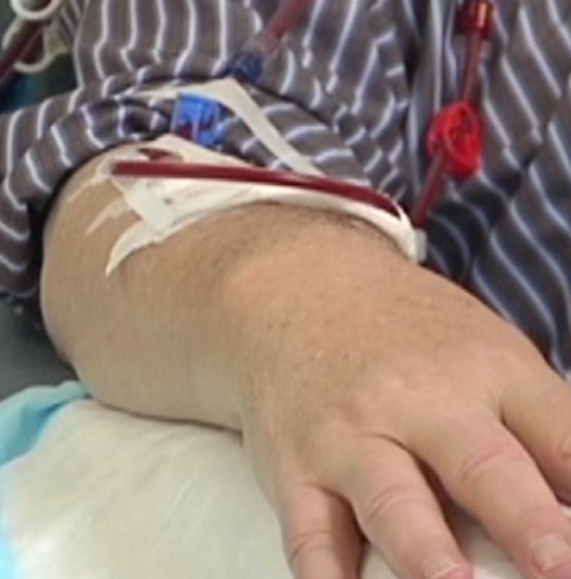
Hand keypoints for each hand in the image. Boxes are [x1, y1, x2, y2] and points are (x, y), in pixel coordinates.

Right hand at [233, 243, 570, 578]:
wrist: (294, 287)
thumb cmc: (410, 339)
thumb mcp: (491, 356)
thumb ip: (545, 430)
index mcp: (489, 374)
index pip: (560, 438)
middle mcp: (418, 402)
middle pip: (481, 466)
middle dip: (525, 521)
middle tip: (557, 565)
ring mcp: (350, 436)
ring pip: (389, 499)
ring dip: (423, 549)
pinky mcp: (294, 468)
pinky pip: (308, 529)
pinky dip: (322, 573)